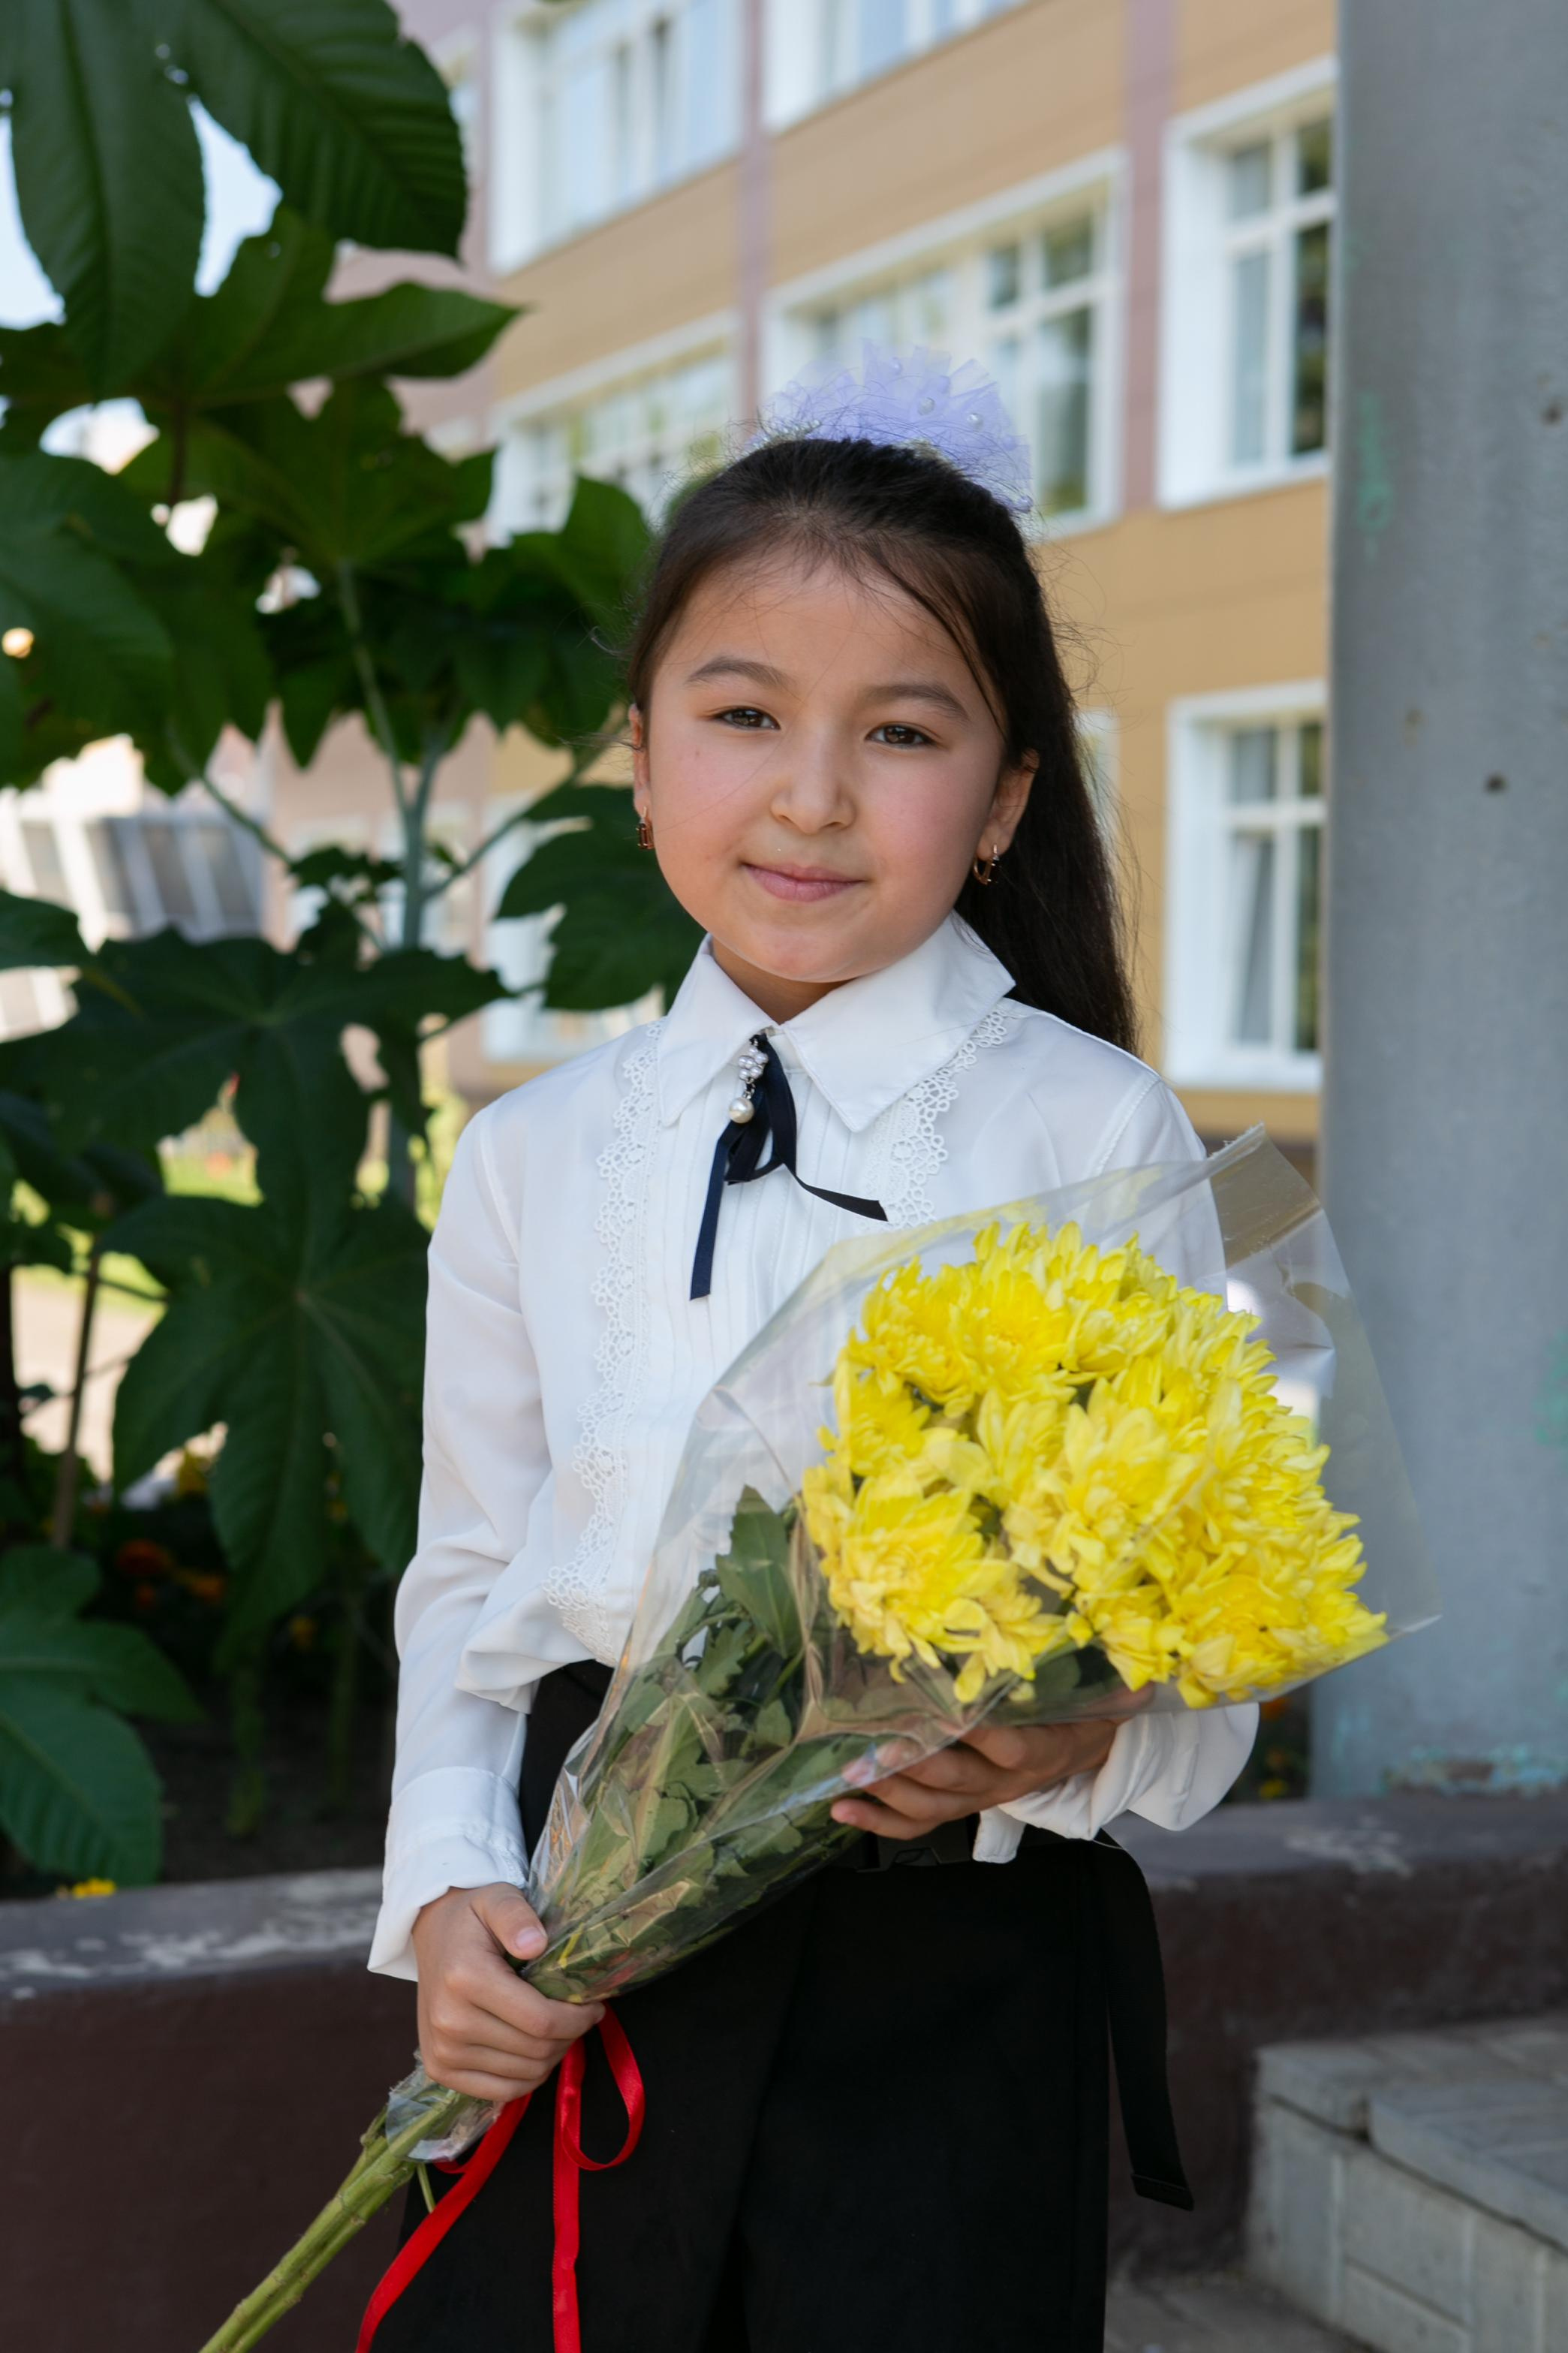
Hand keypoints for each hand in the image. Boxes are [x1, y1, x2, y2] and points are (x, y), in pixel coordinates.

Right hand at [411, 1883, 602, 2100]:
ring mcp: (442, 2052)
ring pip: (523, 2075)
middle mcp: (449, 2021)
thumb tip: (537, 1944)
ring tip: (559, 2030)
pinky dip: (528, 2077)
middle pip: (535, 2051)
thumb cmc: (473, 1916)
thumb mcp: (497, 1898)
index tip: (595, 2005)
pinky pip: (500, 2091)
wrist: (432, 1933)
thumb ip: (518, 1916)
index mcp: (466, 1979)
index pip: (540, 2020)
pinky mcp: (440, 2070)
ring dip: (552, 2056)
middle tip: (582, 2017)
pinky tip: (537, 2052)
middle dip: (570, 2036)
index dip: (578, 2018)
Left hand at [828, 1690, 1150, 1842]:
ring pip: (933, 1806)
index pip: (1007, 1744)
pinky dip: (879, 1821)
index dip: (974, 1733)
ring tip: (848, 1777)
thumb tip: (1140, 1669)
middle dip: (914, 1766)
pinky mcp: (962, 1807)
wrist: (1087, 1750)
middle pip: (958, 1779)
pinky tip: (843, 1809)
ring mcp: (981, 1798)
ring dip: (887, 1793)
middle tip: (876, 1749)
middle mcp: (1006, 1781)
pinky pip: (919, 1824)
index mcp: (1039, 1748)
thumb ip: (1110, 1681)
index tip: (941, 1713)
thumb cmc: (1082, 1708)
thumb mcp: (1100, 1692)